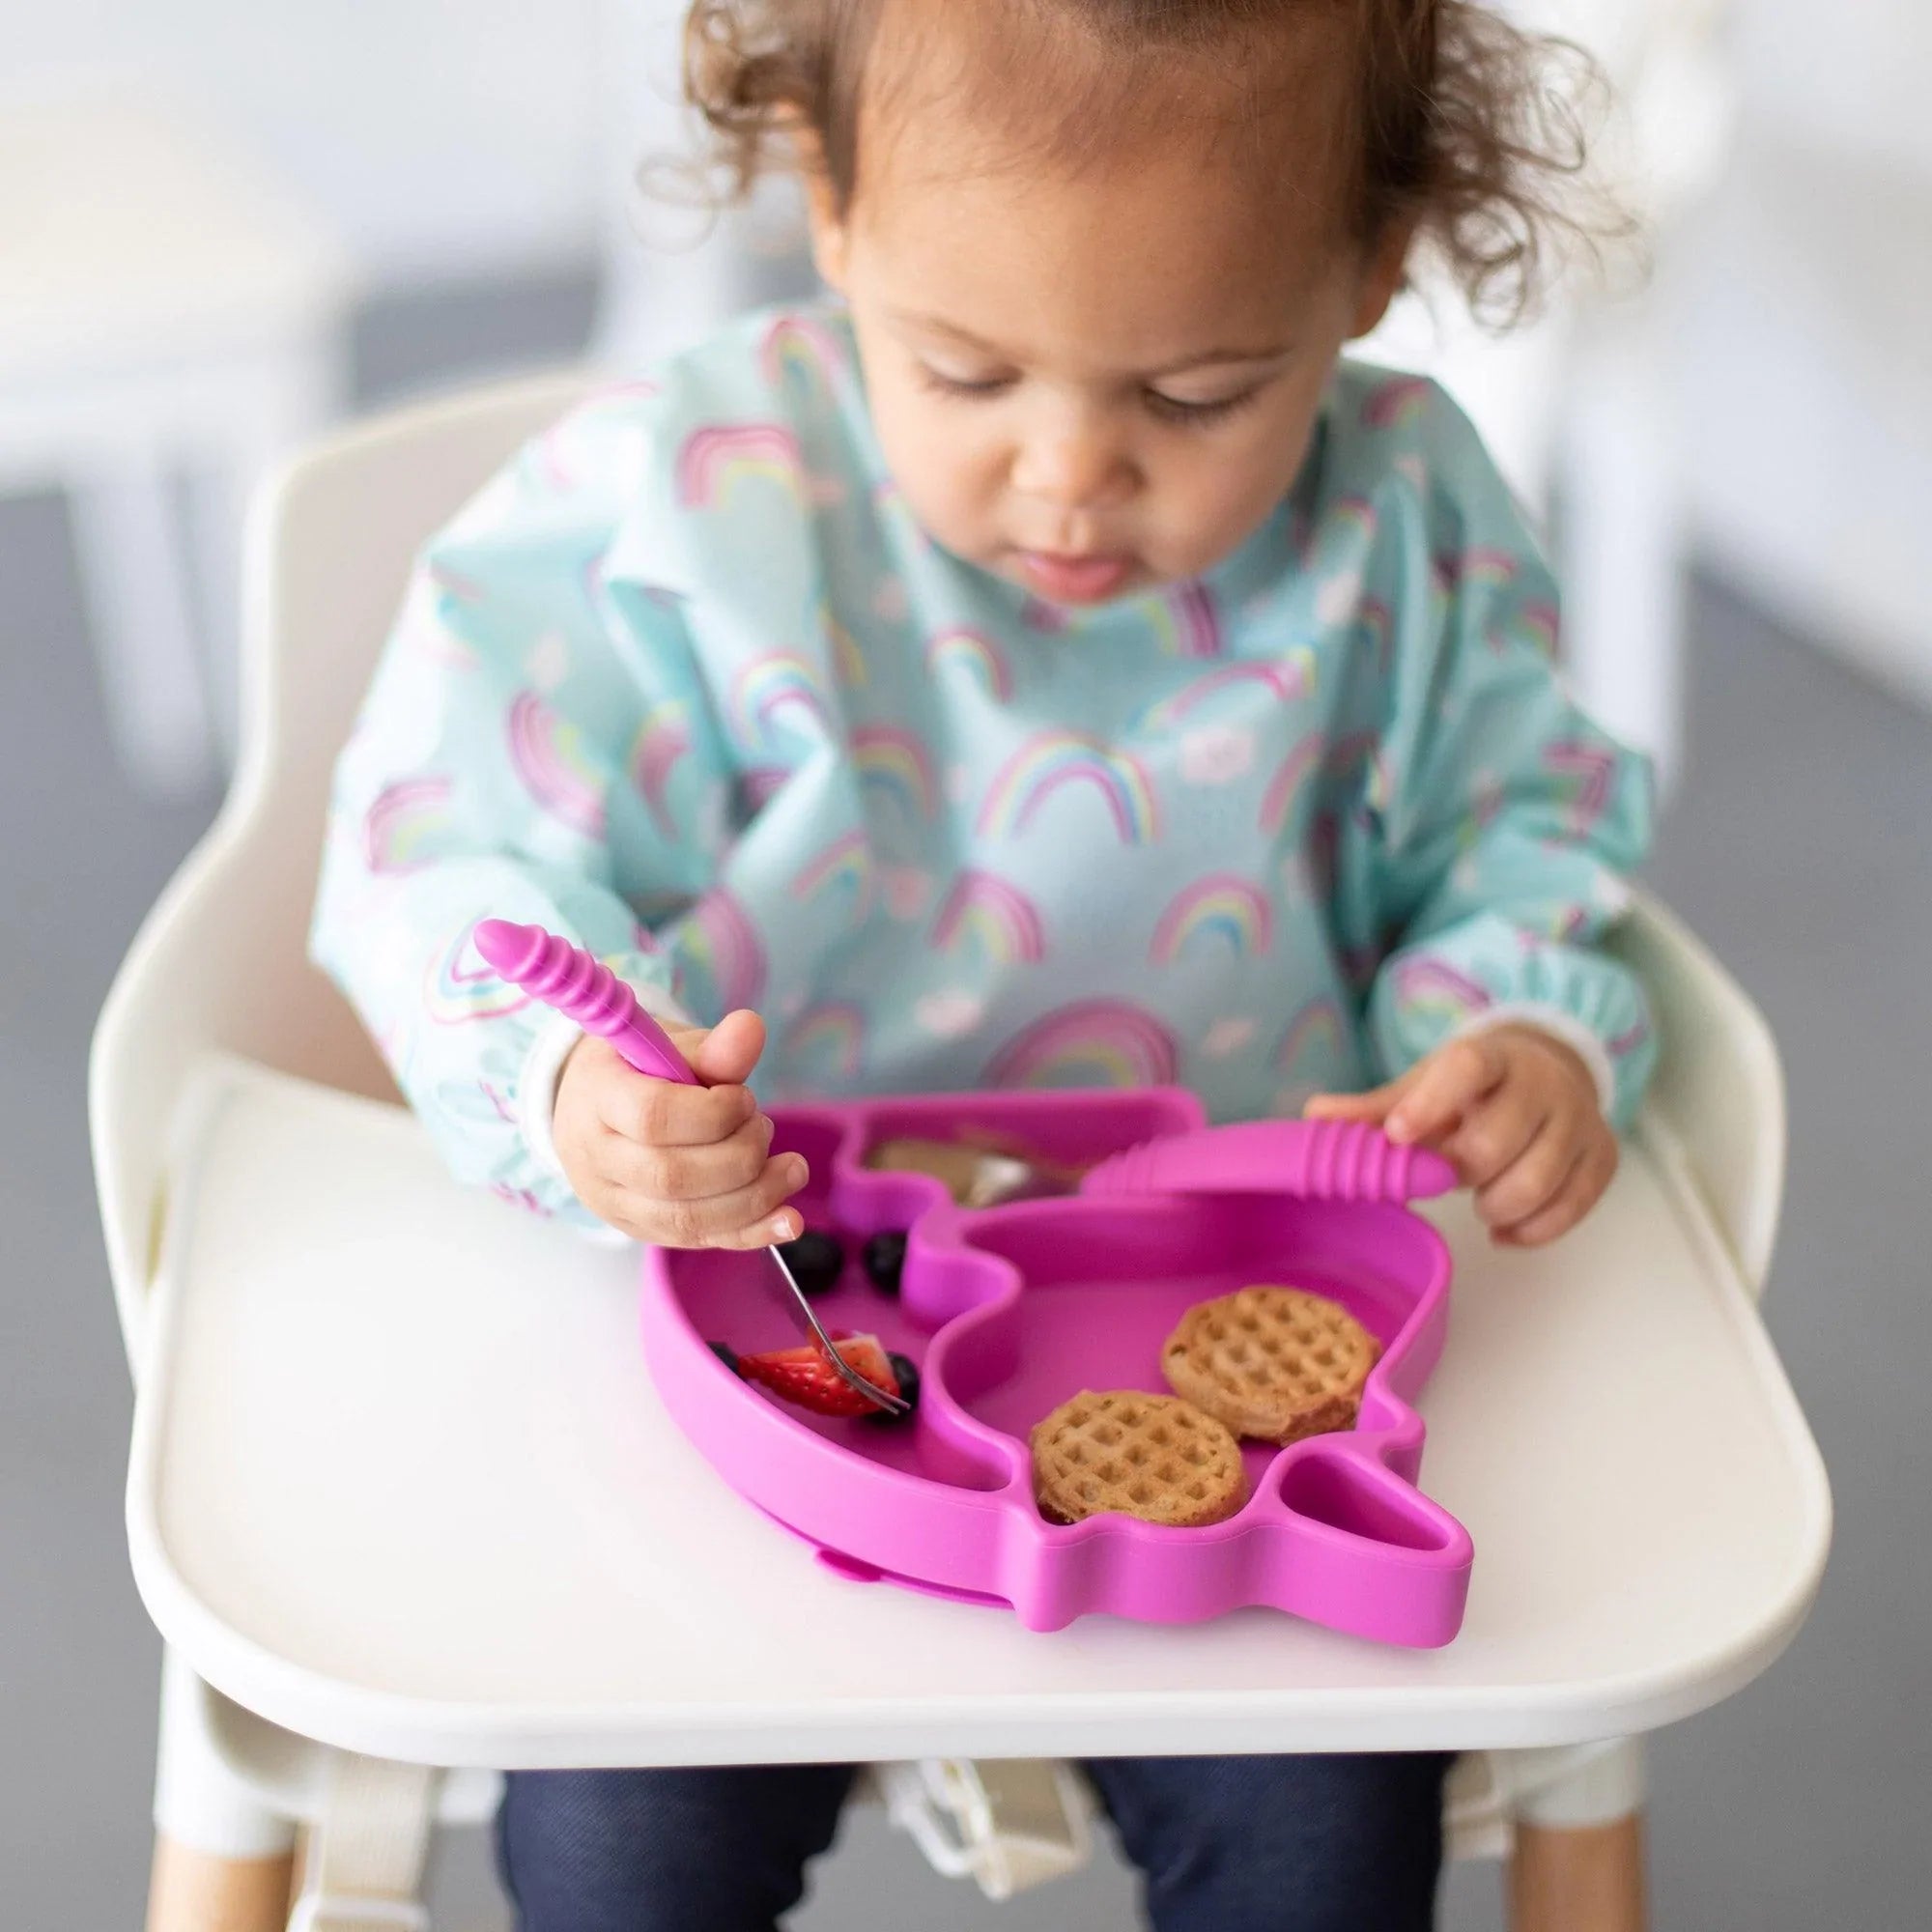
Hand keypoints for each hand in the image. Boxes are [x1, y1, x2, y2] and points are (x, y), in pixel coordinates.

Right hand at [552, 1009, 806, 1246]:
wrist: (593, 1106)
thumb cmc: (639, 1068)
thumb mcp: (670, 1046)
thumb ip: (711, 1049)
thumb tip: (751, 1028)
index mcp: (597, 1098)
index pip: (654, 1118)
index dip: (714, 1113)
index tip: (743, 1097)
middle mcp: (596, 1158)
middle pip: (672, 1177)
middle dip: (740, 1156)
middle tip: (763, 1127)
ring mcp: (614, 1202)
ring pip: (686, 1219)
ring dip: (755, 1197)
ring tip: (792, 1169)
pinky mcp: (641, 1229)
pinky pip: (699, 1240)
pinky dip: (750, 1233)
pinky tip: (789, 1220)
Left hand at [1306, 1024, 1616, 1245]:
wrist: (1547, 1072)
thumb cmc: (1471, 1088)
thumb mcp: (1425, 1086)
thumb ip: (1374, 1109)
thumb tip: (1312, 1119)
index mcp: (1492, 1056)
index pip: (1467, 1067)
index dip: (1431, 1103)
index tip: (1397, 1135)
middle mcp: (1544, 1083)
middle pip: (1497, 1140)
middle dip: (1460, 1170)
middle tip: (1447, 1174)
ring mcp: (1579, 1120)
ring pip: (1538, 1181)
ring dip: (1496, 1206)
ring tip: (1478, 1204)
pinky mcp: (1602, 1157)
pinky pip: (1572, 1208)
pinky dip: (1532, 1231)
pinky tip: (1505, 1230)